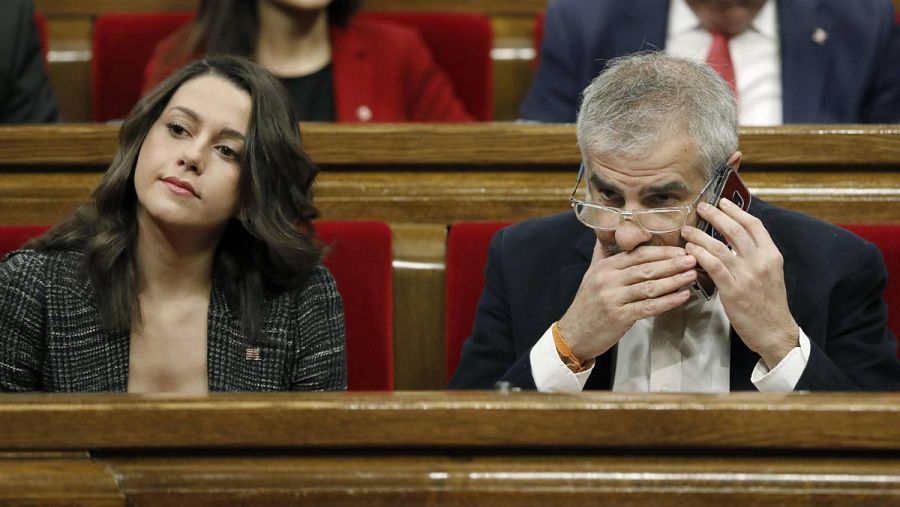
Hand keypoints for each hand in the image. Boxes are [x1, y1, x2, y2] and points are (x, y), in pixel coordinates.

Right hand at [556, 242, 695, 361]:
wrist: (573, 334)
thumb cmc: (586, 305)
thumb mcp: (590, 275)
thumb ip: (601, 254)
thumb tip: (605, 235)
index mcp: (605, 267)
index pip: (637, 255)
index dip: (661, 252)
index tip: (680, 250)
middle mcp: (609, 280)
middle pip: (646, 268)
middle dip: (672, 263)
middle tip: (693, 259)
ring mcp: (614, 298)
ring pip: (650, 286)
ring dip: (674, 280)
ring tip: (692, 275)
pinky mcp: (620, 317)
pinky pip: (649, 307)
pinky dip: (668, 301)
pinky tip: (682, 296)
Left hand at [682, 199, 798, 367]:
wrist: (775, 331)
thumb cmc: (769, 303)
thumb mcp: (770, 273)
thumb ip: (755, 255)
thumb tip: (734, 237)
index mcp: (772, 255)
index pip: (754, 225)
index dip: (737, 210)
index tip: (723, 202)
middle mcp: (760, 261)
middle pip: (734, 230)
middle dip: (715, 215)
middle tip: (700, 207)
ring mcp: (746, 275)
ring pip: (719, 246)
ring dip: (699, 235)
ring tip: (686, 229)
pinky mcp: (733, 290)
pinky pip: (713, 266)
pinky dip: (699, 254)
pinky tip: (689, 249)